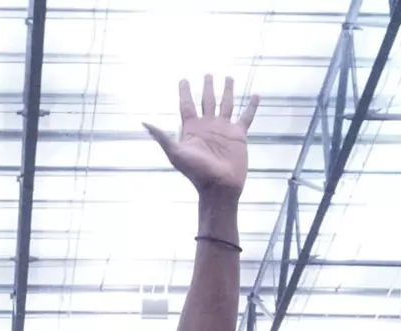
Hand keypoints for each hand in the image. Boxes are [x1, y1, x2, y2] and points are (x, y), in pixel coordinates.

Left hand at [145, 76, 256, 197]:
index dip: (184, 92)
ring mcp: (224, 129)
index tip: (183, 80)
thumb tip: (144, 122)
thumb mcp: (175, 153)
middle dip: (207, 87)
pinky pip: (246, 117)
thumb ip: (161, 137)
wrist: (219, 187)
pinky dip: (252, 106)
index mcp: (192, 128)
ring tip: (228, 77)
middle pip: (207, 101)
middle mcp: (208, 126)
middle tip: (207, 74)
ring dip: (227, 91)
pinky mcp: (239, 135)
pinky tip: (256, 95)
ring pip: (226, 104)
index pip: (187, 105)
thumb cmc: (196, 172)